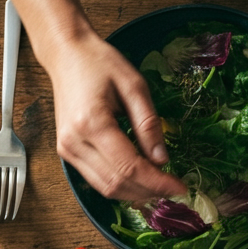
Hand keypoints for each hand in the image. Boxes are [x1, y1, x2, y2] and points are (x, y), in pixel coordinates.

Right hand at [46, 30, 185, 202]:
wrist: (66, 55)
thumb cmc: (100, 63)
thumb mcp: (134, 85)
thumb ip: (149, 124)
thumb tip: (162, 160)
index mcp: (91, 123)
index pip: (129, 167)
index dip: (157, 182)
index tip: (180, 187)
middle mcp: (74, 142)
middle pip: (117, 183)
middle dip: (149, 191)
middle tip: (174, 189)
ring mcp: (67, 150)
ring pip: (106, 188)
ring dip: (135, 193)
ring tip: (160, 187)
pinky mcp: (67, 153)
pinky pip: (97, 180)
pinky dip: (121, 185)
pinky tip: (140, 181)